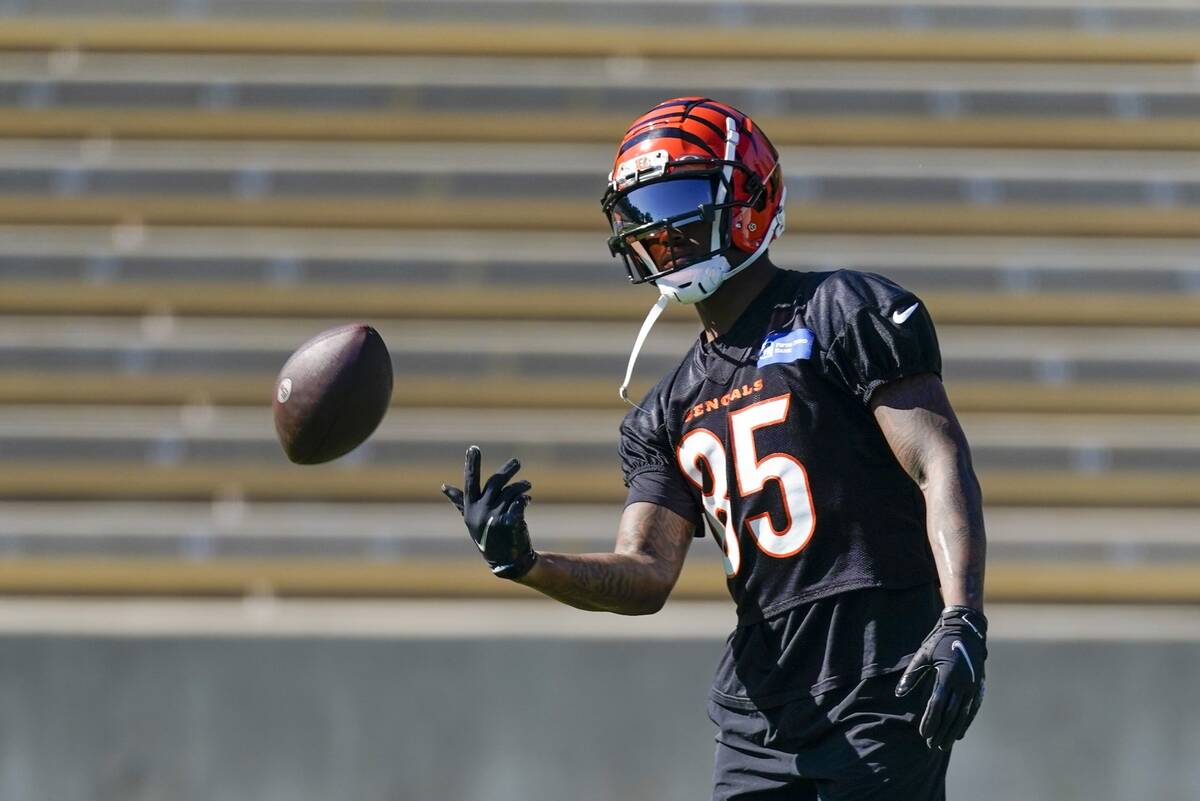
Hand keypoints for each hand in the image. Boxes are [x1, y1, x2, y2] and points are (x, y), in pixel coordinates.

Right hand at [441, 446, 536, 579]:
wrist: (506, 561)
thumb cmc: (487, 536)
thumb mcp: (470, 519)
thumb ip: (460, 502)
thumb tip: (444, 487)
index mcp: (470, 508)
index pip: (470, 481)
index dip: (472, 464)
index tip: (473, 448)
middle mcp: (481, 511)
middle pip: (495, 482)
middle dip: (508, 470)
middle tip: (517, 463)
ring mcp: (496, 517)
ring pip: (511, 492)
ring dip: (521, 486)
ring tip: (526, 486)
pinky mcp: (510, 522)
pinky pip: (519, 502)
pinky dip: (524, 498)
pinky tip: (527, 500)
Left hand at [895, 605, 987, 750]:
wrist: (966, 631)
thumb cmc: (939, 643)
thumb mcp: (923, 655)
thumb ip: (911, 675)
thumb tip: (899, 694)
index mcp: (947, 675)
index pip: (937, 704)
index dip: (930, 720)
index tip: (923, 734)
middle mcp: (962, 683)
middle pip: (951, 713)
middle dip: (941, 731)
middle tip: (933, 746)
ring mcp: (972, 686)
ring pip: (963, 714)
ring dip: (953, 731)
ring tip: (944, 744)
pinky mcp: (978, 687)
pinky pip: (972, 709)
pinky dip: (965, 723)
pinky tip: (959, 733)